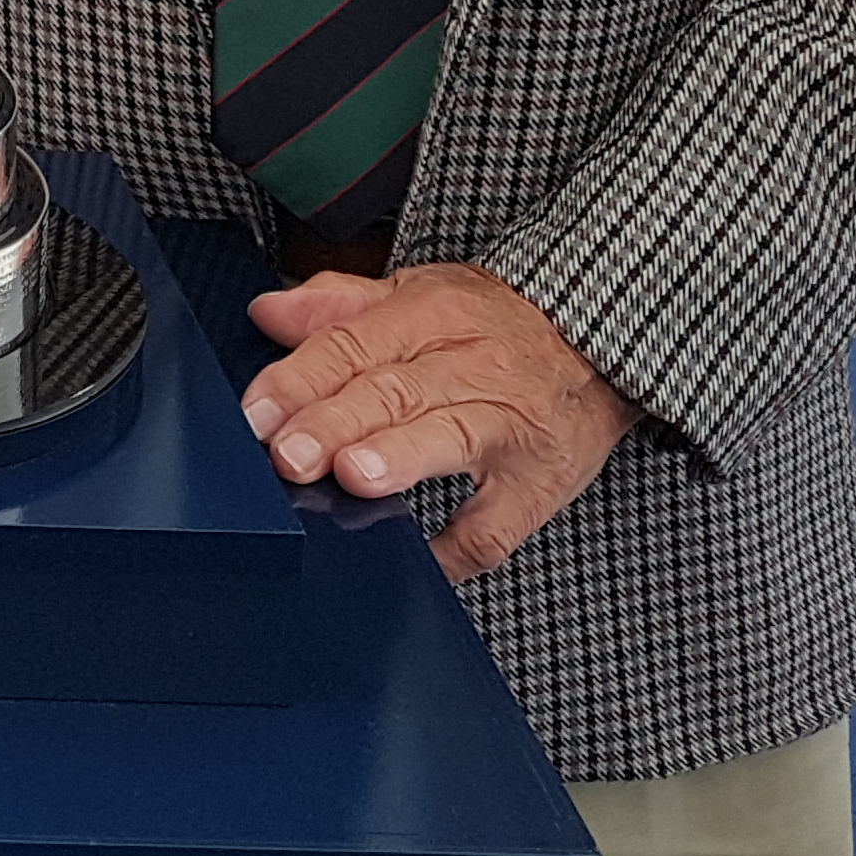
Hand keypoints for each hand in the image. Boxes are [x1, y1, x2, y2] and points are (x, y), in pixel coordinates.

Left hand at [240, 262, 636, 582]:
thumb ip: (340, 305)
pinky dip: (455, 551)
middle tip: (290, 453)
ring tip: (356, 476)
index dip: (299, 380)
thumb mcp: (419, 293)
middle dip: (336, 422)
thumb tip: (268, 314)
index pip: (351, 345)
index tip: (257, 413)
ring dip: (401, 457)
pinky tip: (415, 562)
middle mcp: (468, 366)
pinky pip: (494, 527)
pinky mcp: (538, 484)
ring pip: (451, 438)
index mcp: (429, 316)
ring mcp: (508, 426)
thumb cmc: (496, 323)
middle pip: (393, 390)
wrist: (598, 344)